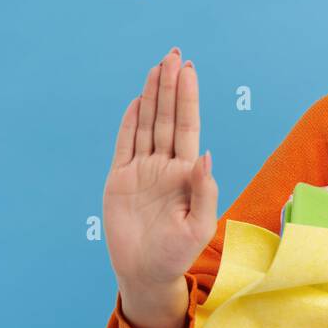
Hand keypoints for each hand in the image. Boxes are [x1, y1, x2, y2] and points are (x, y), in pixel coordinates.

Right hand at [104, 48, 217, 295]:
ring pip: (147, 125)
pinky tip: (138, 101)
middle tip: (173, 55)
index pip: (188, 127)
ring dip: (152, 96)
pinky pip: (124, 144)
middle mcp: (165, 166)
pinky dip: (130, 122)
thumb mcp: (198, 226)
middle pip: (168, 118)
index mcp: (186, 174)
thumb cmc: (178, 254)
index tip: (189, 71)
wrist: (146, 273)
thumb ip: (204, 191)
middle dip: (171, 87)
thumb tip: (207, 155)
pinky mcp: (120, 179)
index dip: (188, 99)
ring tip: (157, 67)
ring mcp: (142, 170)